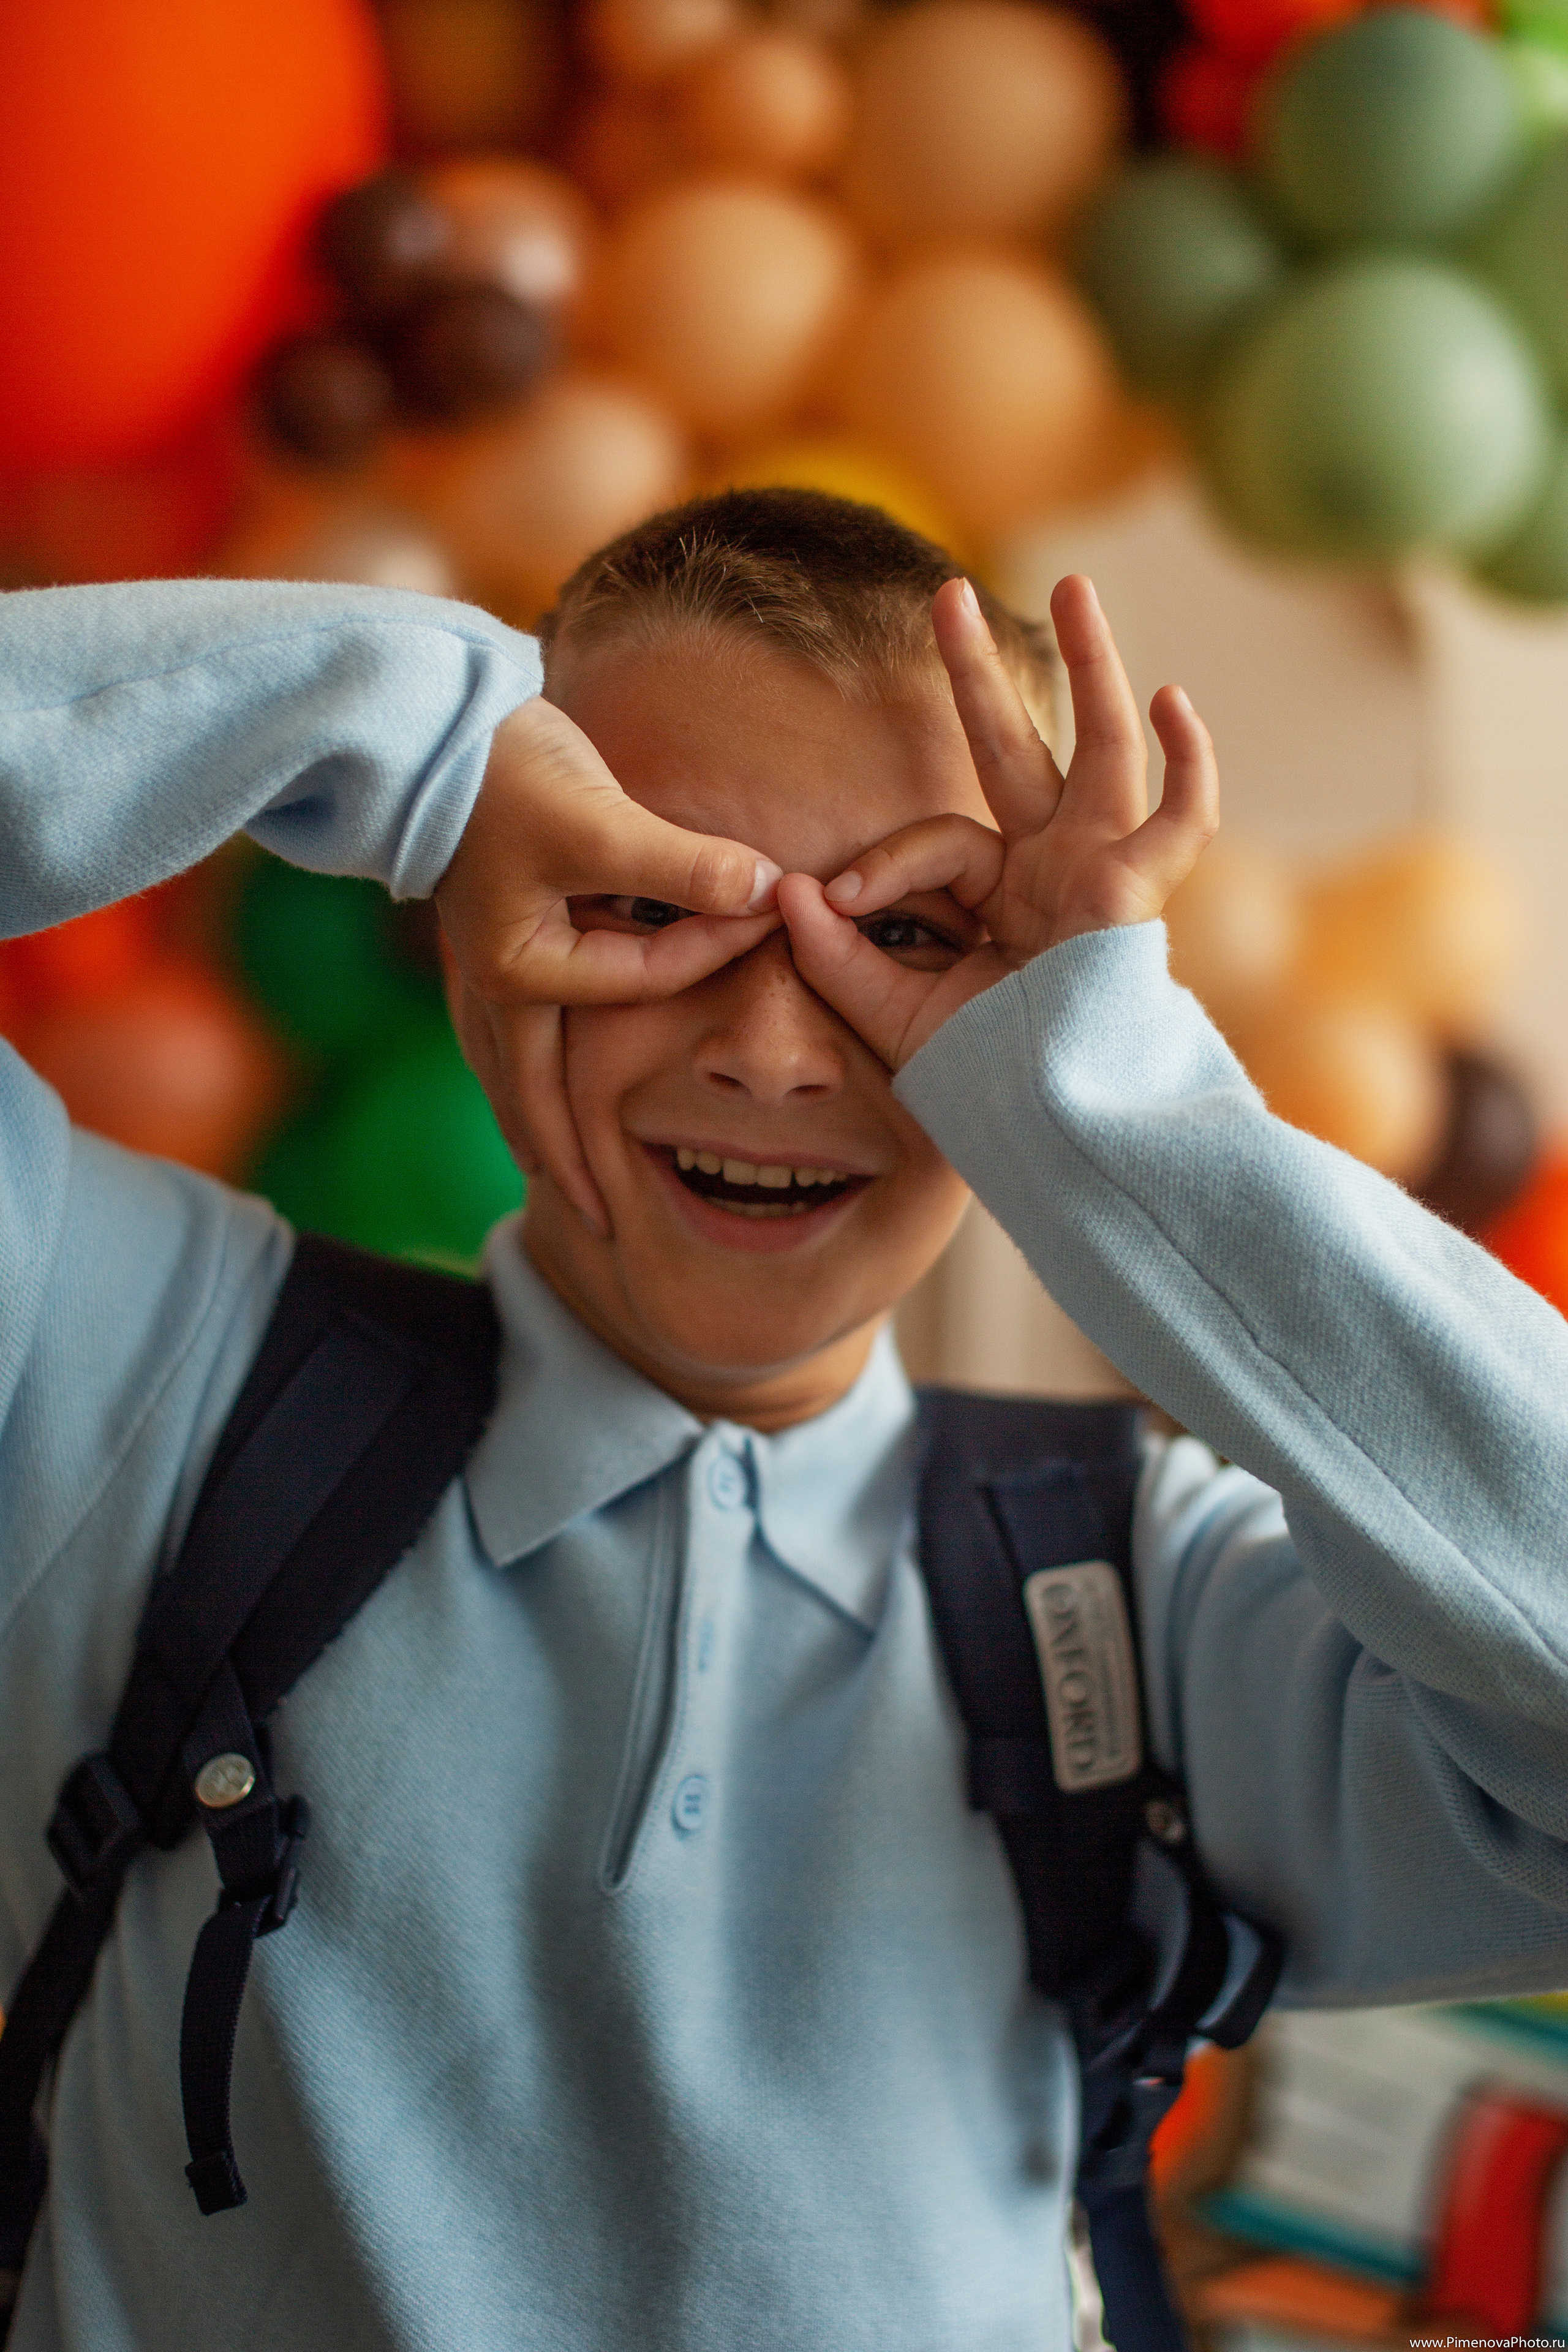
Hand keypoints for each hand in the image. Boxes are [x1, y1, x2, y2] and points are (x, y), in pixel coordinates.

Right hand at [436, 695, 780, 1231]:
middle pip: (532, 1096)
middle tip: (604, 1228)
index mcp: (520, 971)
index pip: (641, 982)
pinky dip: (521, 1065)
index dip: (709, 949)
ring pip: (509, 1067)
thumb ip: (685, 865)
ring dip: (535, 1122)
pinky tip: (530, 1081)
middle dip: (568, 1161)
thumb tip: (763, 891)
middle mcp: (492, 981)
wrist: (425, 718)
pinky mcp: (485, 929)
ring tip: (555, 1174)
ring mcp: (481, 961)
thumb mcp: (601, 822)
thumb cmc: (506, 772)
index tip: (768, 911)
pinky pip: (505, 1026)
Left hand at [778, 574, 1218, 1070]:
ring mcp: (1100, 874)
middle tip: (947, 595)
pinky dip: (1187, 764)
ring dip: (1091, 666)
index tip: (837, 902)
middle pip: (1017, 752)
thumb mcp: (890, 1013)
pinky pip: (1181, 817)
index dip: (885, 865)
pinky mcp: (1135, 894)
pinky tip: (1172, 701)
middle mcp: (1053, 872)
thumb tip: (794, 893)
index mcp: (1002, 898)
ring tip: (1071, 586)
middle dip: (981, 675)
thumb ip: (838, 956)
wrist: (1044, 1130)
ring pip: (1100, 751)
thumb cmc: (980, 1081)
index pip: (938, 844)